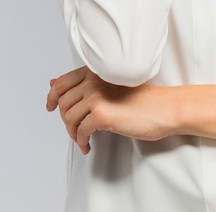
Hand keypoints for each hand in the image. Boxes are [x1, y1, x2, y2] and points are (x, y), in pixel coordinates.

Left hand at [46, 66, 175, 153]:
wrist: (165, 108)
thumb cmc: (143, 98)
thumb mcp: (111, 85)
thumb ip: (84, 83)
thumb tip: (54, 84)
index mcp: (97, 70)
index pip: (62, 82)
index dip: (52, 96)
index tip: (50, 106)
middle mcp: (95, 79)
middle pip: (62, 102)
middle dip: (65, 119)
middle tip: (76, 129)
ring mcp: (97, 95)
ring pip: (68, 118)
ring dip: (72, 133)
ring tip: (83, 139)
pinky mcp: (103, 114)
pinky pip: (80, 131)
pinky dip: (81, 142)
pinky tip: (89, 145)